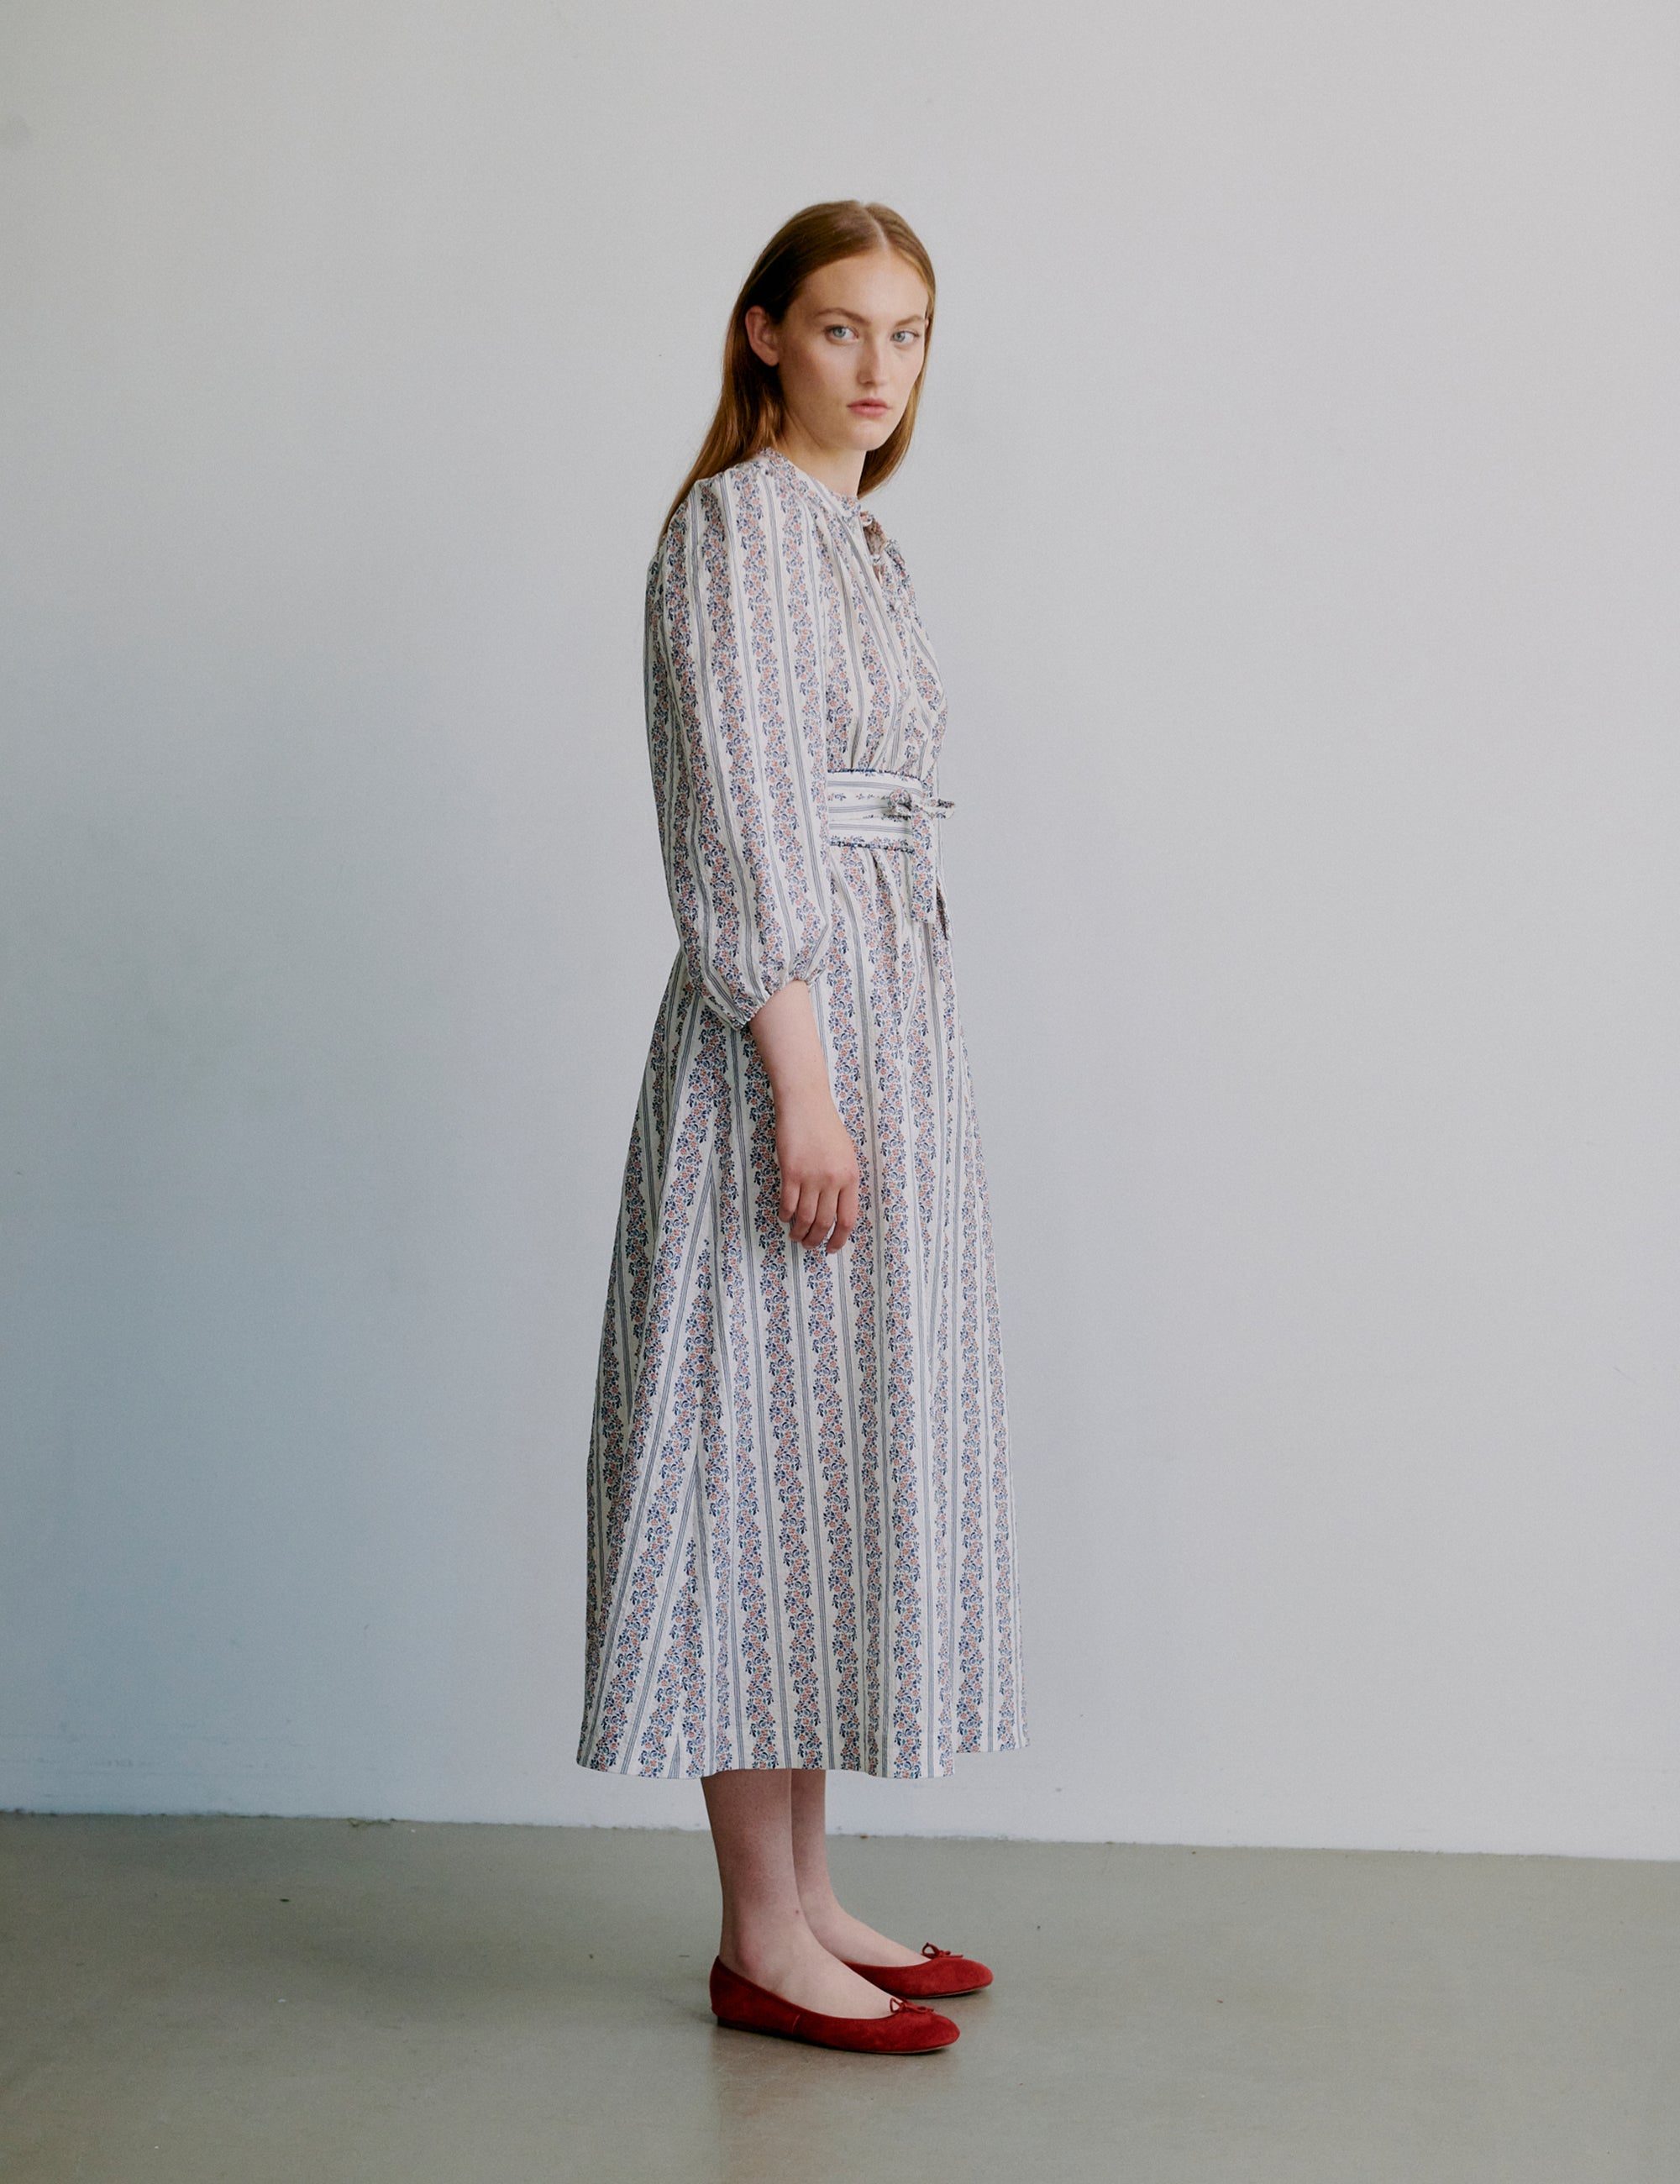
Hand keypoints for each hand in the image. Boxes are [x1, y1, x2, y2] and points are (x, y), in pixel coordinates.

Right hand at [772, 1089, 860, 1252]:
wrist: (806, 1104)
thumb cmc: (825, 1126)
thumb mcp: (846, 1154)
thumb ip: (843, 1181)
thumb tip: (837, 1209)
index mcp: (851, 1176)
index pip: (848, 1219)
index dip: (839, 1239)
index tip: (831, 1248)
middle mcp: (833, 1180)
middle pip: (825, 1223)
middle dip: (816, 1240)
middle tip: (809, 1246)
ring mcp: (811, 1177)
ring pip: (805, 1218)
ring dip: (799, 1232)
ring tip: (795, 1236)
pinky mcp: (791, 1172)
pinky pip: (788, 1203)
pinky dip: (785, 1215)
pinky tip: (784, 1217)